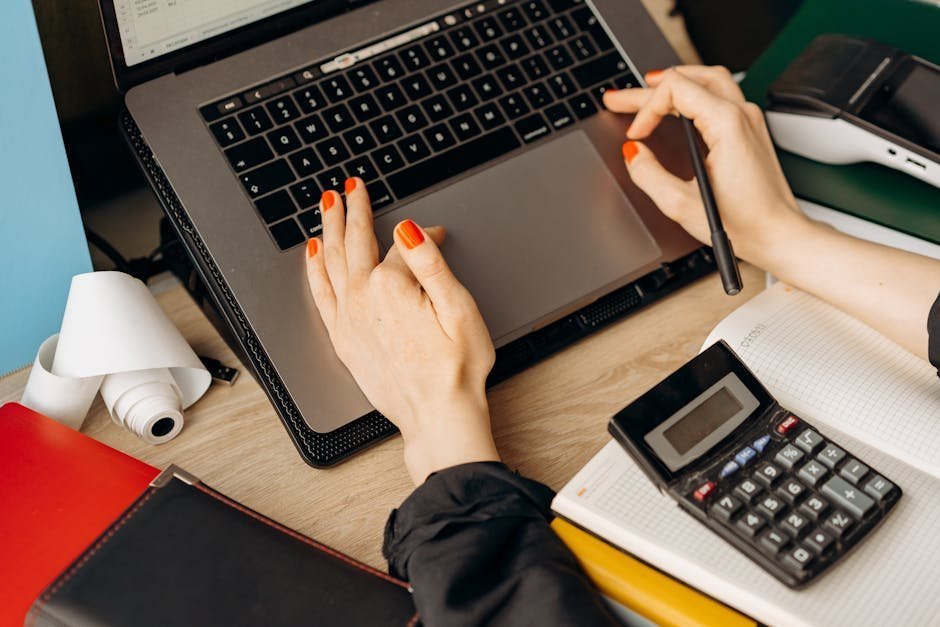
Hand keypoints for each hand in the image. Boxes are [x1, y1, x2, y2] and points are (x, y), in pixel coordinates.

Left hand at [304, 180, 498, 483]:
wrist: (437, 415)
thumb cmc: (456, 368)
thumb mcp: (458, 308)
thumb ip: (430, 263)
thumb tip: (410, 229)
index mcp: (392, 287)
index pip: (403, 246)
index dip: (424, 235)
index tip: (438, 233)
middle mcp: (362, 299)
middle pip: (355, 242)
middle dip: (353, 209)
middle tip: (352, 186)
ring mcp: (347, 320)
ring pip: (331, 261)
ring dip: (329, 228)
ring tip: (328, 204)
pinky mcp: (342, 339)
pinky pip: (320, 293)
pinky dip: (314, 268)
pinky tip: (313, 253)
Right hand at [605, 66, 939, 359]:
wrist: (778, 235)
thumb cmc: (743, 224)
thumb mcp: (681, 204)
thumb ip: (648, 175)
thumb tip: (633, 154)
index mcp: (726, 124)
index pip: (675, 89)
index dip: (646, 108)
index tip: (636, 135)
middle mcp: (742, 115)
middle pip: (689, 79)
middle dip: (648, 88)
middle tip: (619, 98)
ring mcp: (750, 120)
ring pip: (709, 79)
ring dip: (675, 81)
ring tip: (647, 87)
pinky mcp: (751, 130)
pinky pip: (721, 94)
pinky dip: (693, 91)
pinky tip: (679, 104)